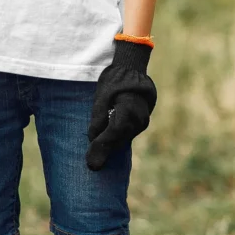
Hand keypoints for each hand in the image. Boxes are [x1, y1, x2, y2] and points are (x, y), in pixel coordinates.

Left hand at [86, 37, 156, 170]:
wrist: (132, 69)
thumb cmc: (114, 81)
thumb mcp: (101, 97)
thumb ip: (97, 119)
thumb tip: (92, 140)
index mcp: (128, 110)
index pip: (112, 135)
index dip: (100, 148)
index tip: (90, 164)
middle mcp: (138, 118)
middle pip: (118, 140)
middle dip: (104, 149)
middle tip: (90, 164)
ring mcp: (143, 121)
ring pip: (123, 138)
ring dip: (111, 143)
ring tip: (97, 151)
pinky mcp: (143, 122)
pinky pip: (128, 134)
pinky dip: (117, 137)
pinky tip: (107, 139)